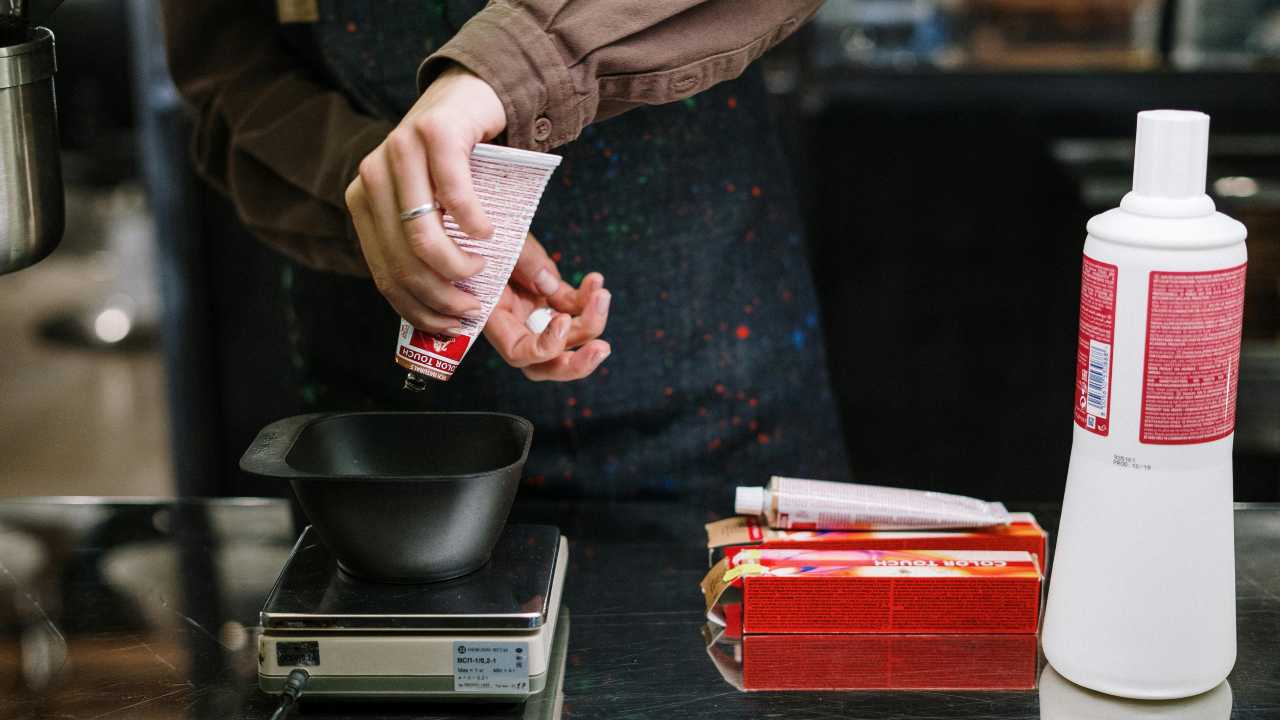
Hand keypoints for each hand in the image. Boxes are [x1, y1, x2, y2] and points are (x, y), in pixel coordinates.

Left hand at [345, 64, 505, 334]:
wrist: (469, 97)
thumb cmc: (458, 164)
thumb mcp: (443, 213)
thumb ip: (442, 258)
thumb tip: (457, 321)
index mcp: (364, 201)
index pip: (384, 272)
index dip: (417, 308)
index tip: (451, 326)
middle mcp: (372, 175)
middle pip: (403, 261)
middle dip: (441, 295)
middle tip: (473, 305)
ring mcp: (399, 151)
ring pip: (421, 236)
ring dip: (457, 265)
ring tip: (481, 267)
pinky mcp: (433, 134)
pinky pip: (454, 197)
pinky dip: (476, 224)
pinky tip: (489, 232)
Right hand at [484, 233, 611, 381]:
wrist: (491, 214)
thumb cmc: (488, 226)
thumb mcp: (503, 239)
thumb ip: (525, 262)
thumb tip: (550, 287)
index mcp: (493, 315)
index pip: (519, 352)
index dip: (545, 347)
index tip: (563, 320)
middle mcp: (514, 321)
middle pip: (545, 364)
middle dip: (576, 364)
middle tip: (602, 349)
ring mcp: (534, 310)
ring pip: (567, 339)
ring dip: (591, 323)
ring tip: (602, 295)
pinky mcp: (551, 295)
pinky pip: (574, 308)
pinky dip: (589, 299)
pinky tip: (595, 280)